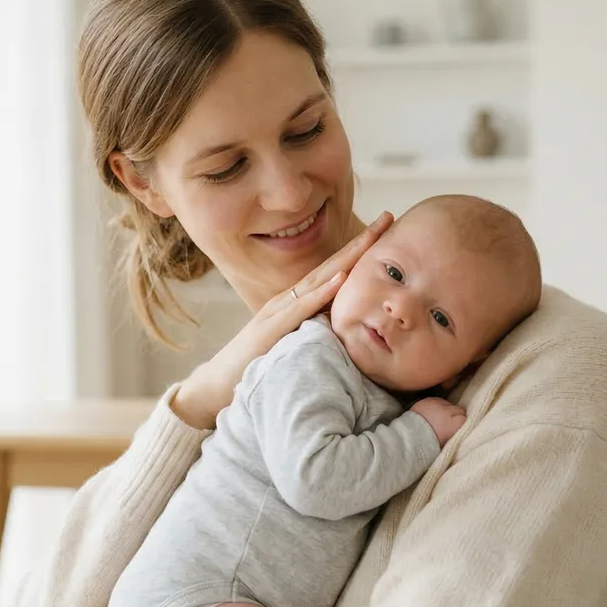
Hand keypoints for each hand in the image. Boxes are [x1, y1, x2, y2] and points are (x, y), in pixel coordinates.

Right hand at [170, 211, 394, 428]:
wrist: (216, 388)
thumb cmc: (258, 370)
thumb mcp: (296, 346)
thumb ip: (318, 333)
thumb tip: (350, 331)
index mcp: (296, 303)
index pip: (334, 271)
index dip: (360, 251)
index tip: (387, 232)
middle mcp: (287, 300)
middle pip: (331, 266)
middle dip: (361, 242)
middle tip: (389, 218)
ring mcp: (277, 311)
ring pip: (318, 279)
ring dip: (346, 258)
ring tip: (371, 238)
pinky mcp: (269, 330)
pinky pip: (300, 308)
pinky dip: (321, 293)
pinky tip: (340, 280)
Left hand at [411, 397, 466, 444]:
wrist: (410, 437)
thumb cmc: (430, 443)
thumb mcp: (447, 442)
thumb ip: (456, 434)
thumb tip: (461, 430)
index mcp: (454, 425)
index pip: (466, 419)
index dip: (461, 424)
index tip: (457, 428)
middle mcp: (448, 412)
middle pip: (459, 409)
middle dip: (455, 415)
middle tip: (448, 423)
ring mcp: (437, 404)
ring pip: (449, 403)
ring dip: (447, 409)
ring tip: (440, 418)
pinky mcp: (428, 400)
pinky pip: (438, 400)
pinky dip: (437, 405)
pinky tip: (433, 412)